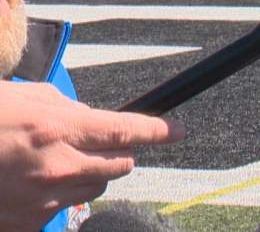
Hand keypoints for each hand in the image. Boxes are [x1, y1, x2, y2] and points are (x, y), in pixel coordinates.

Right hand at [0, 81, 184, 231]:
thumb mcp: (23, 98)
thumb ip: (67, 108)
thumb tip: (94, 118)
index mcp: (56, 130)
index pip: (125, 131)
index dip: (158, 130)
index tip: (179, 131)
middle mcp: (55, 168)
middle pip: (119, 166)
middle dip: (115, 154)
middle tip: (91, 143)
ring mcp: (40, 202)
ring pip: (94, 190)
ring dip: (87, 176)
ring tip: (50, 162)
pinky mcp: (24, 226)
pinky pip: (60, 211)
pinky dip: (55, 198)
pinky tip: (28, 184)